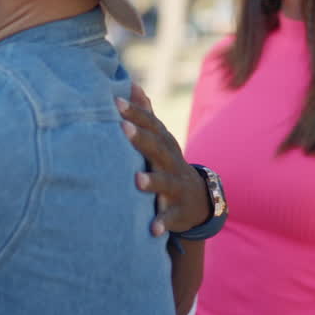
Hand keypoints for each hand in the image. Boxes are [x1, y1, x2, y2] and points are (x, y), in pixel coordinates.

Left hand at [117, 82, 209, 236]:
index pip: (151, 125)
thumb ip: (145, 115)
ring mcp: (177, 186)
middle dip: (141, 138)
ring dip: (152, 181)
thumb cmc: (167, 164)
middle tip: (122, 128)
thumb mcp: (160, 140)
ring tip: (137, 181)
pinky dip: (163, 223)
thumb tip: (131, 85)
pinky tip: (152, 229)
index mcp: (164, 144)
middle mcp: (172, 162)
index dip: (135, 113)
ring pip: (166, 182)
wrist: (199, 200)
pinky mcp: (179, 212)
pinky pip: (171, 217)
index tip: (115, 102)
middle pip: (157, 148)